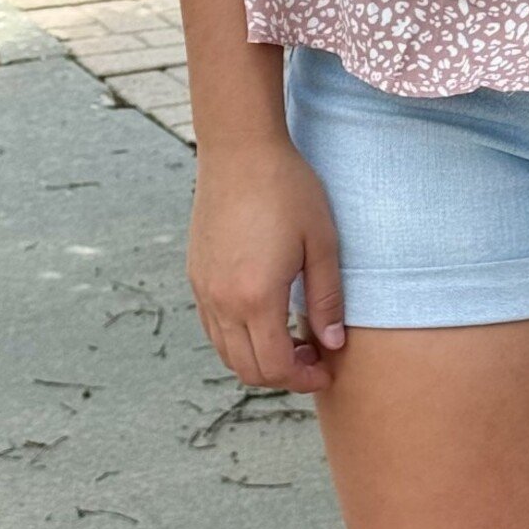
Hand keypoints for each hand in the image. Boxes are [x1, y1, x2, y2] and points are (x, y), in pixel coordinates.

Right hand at [187, 136, 346, 393]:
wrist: (240, 150)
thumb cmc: (287, 188)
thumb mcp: (321, 242)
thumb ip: (326, 298)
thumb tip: (332, 344)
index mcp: (256, 297)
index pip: (275, 367)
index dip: (302, 379)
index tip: (326, 367)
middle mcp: (222, 301)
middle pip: (247, 369)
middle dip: (282, 375)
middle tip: (313, 356)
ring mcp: (204, 289)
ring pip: (226, 352)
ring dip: (258, 358)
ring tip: (291, 337)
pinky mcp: (196, 275)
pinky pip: (213, 327)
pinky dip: (237, 338)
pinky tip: (264, 315)